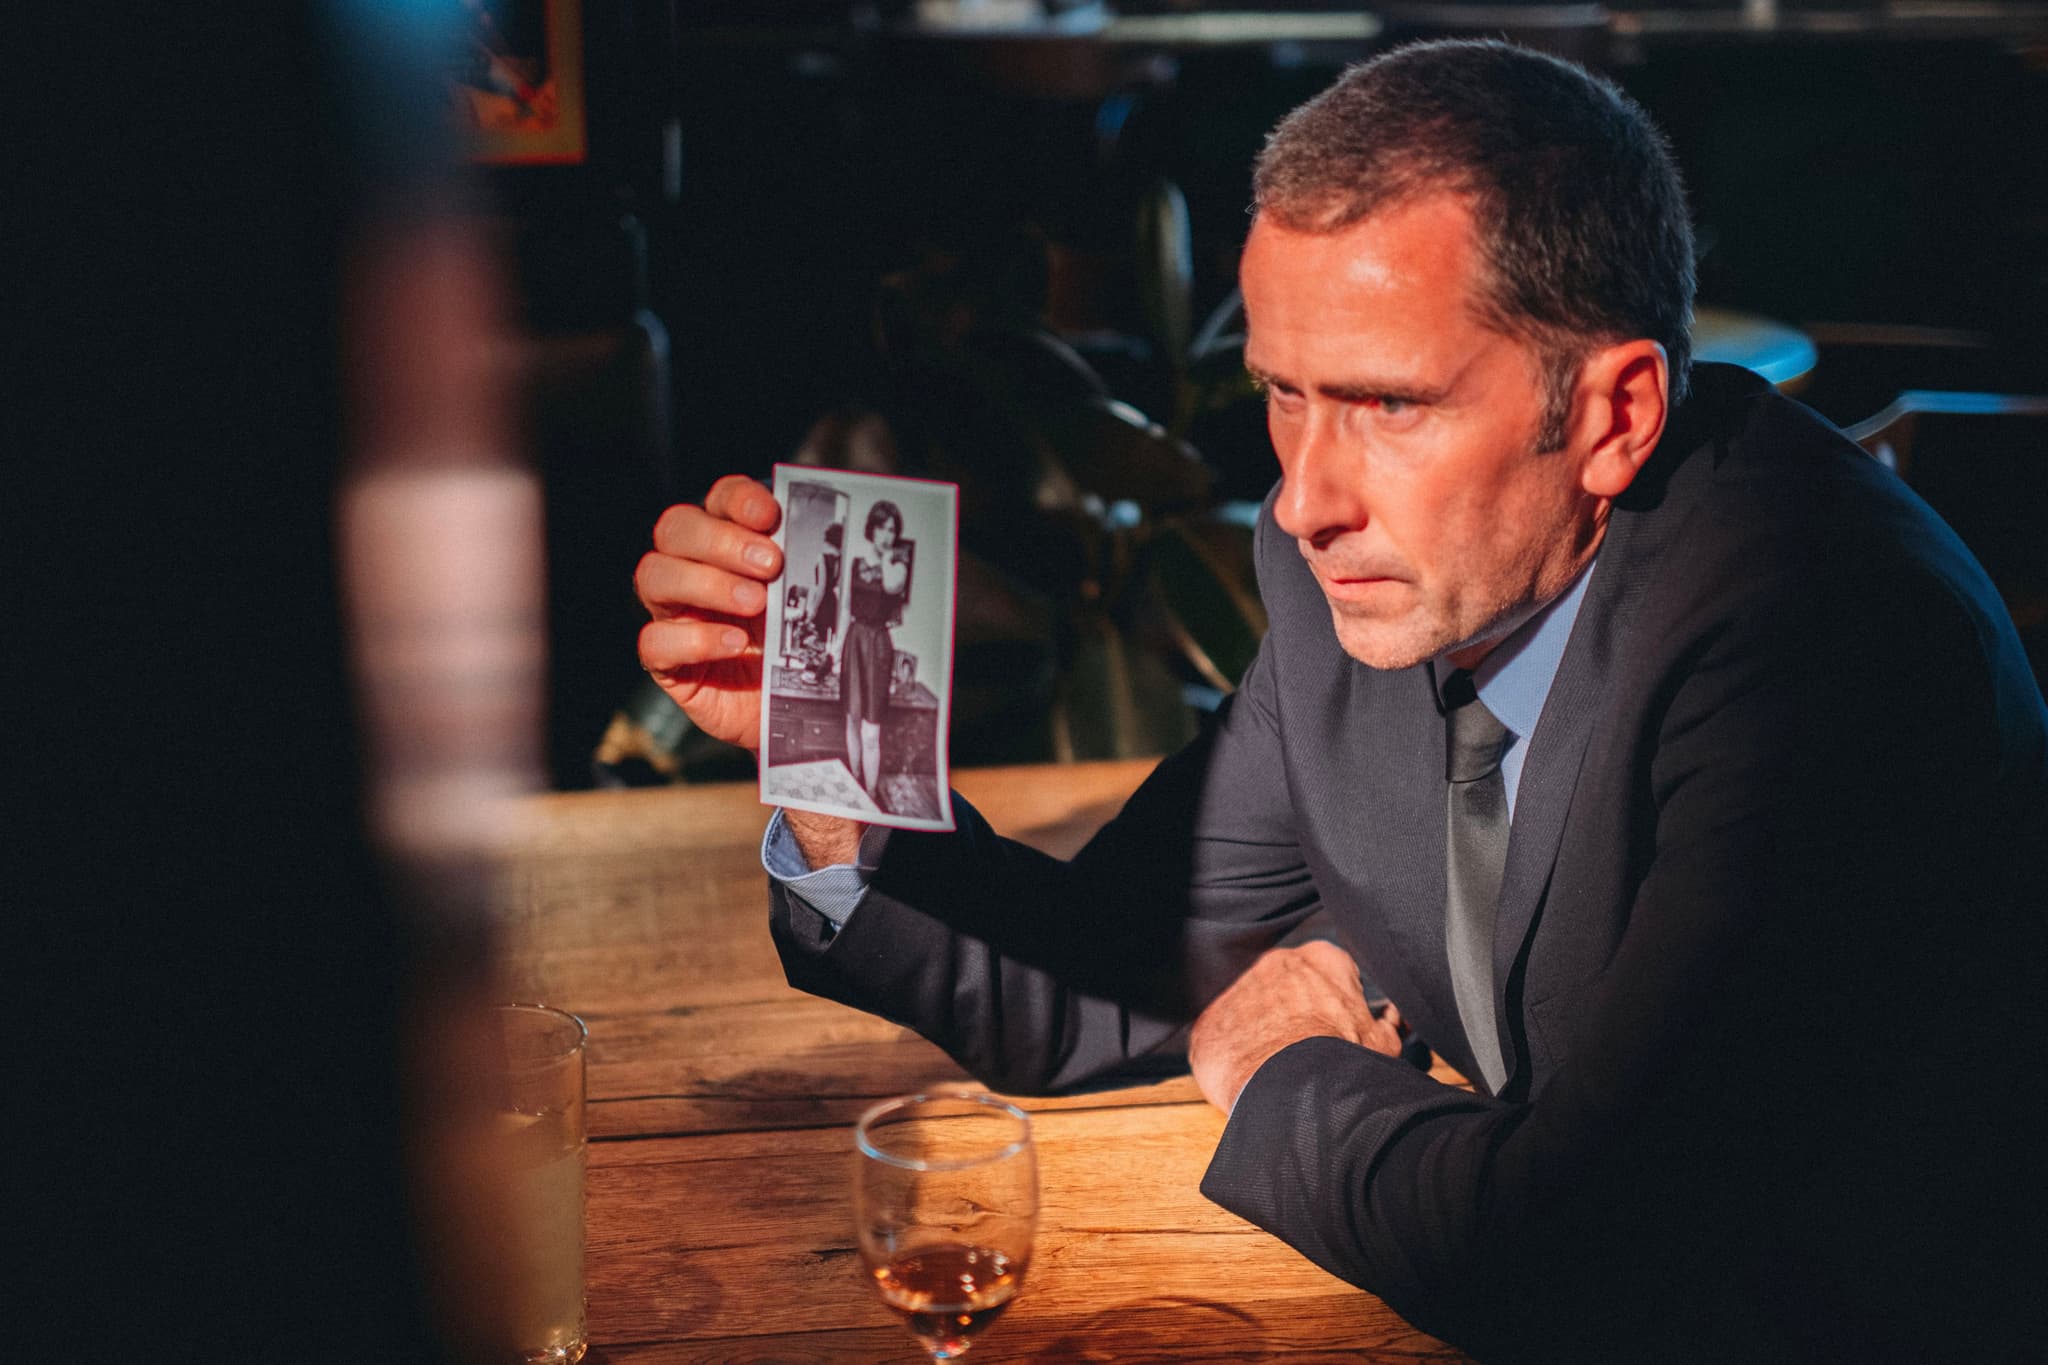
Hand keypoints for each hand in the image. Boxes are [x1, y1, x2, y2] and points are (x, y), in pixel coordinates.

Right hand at [635, 475, 783, 750]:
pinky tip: (735, 645)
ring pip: (653, 576)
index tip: (771, 516)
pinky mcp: (667, 662)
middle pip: (675, 528)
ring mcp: (673, 614)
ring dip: (707, 583)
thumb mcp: (809, 599)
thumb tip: (825, 531)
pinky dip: (695, 639)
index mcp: (728, 542)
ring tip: (756, 604)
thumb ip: (808, 563)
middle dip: (722, 541)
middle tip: (770, 564)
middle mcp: (691, 569)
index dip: (739, 500)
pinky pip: (655, 642)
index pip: (718, 499)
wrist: (799, 706)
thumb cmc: (801, 642)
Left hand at [1188, 940, 1404, 1114]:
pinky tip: (1250, 1076)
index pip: (1332, 975)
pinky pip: (1223, 1034)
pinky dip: (1234, 1054)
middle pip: (1289, 987)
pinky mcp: (1210, 1019)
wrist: (1291, 1087)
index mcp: (1323, 958)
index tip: (1336, 1032)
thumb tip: (1394, 1017)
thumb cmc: (1341, 1062)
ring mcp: (1238, 986)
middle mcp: (1276, 962)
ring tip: (1279, 1067)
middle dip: (1296, 1015)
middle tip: (1307, 1051)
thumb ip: (1387, 1024)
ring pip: (1253, 1009)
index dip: (1336, 1008)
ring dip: (1263, 1031)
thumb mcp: (1382, 1044)